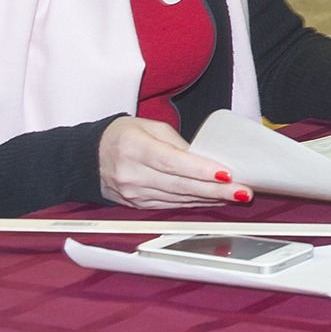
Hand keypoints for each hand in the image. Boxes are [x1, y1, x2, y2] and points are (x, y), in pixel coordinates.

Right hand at [99, 115, 249, 208]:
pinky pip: (172, 205)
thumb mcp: (148, 126)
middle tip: (243, 191)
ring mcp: (135, 194)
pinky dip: (196, 203)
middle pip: (180, 186)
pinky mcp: (139, 205)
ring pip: (179, 199)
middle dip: (215, 190)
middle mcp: (133, 174)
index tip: (226, 174)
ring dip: (210, 199)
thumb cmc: (120, 136)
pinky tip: (214, 200)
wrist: (88, 159)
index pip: (172, 162)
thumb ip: (176, 142)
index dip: (201, 170)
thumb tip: (203, 158)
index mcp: (134, 148)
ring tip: (236, 195)